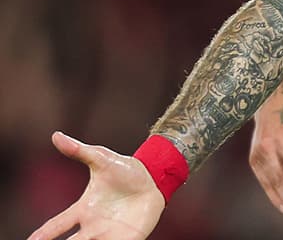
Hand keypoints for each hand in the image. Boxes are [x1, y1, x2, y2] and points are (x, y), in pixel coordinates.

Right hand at [27, 131, 164, 239]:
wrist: (156, 177)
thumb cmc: (127, 170)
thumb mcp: (102, 159)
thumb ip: (80, 151)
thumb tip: (56, 135)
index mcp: (84, 209)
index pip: (57, 225)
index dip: (42, 235)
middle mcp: (94, 225)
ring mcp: (110, 233)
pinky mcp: (128, 238)